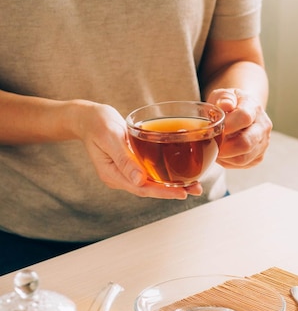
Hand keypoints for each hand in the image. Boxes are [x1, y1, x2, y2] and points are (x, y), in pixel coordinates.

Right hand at [72, 101, 201, 198]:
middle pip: (149, 189)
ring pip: (151, 183)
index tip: (182, 193)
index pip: (142, 189)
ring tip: (194, 184)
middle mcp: (119, 178)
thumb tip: (140, 180)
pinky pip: (149, 174)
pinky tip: (178, 173)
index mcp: (112, 175)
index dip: (163, 192)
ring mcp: (125, 173)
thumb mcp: (111, 138)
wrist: (87, 117)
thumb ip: (124, 160)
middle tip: (197, 190)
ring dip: (171, 184)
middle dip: (173, 190)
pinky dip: (164, 175)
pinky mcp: (130, 165)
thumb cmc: (98, 123)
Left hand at [207, 89, 271, 167]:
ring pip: (243, 158)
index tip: (215, 129)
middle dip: (225, 148)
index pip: (245, 117)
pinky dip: (229, 162)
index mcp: (254, 107)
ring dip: (225, 157)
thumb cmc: (231, 104)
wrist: (245, 113)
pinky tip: (223, 154)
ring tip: (215, 149)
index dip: (228, 125)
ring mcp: (263, 142)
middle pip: (246, 143)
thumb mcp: (224, 95)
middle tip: (212, 145)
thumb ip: (223, 97)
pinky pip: (242, 165)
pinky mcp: (259, 156)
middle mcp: (263, 126)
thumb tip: (225, 104)